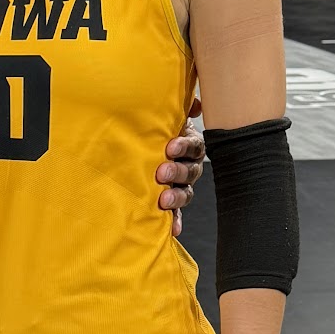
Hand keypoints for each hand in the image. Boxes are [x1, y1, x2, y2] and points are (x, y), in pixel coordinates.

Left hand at [158, 112, 205, 234]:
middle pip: (191, 170)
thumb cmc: (153, 131)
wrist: (137, 148)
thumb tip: (196, 104)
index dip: (185, 146)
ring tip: (163, 200)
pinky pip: (177, 213)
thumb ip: (180, 109)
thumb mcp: (166, 118)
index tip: (171, 147)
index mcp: (188, 145)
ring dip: (176, 197)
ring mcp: (181, 185)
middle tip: (161, 172)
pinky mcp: (172, 202)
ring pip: (186, 192)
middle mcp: (189, 166)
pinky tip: (173, 229)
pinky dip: (175, 220)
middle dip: (177, 171)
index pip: (193, 145)